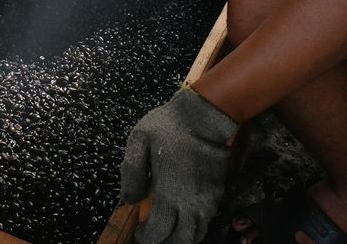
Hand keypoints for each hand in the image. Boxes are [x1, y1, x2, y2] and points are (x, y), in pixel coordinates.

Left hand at [121, 86, 237, 243]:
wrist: (205, 114)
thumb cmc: (169, 125)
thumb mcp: (139, 139)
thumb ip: (131, 171)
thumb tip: (129, 200)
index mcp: (168, 191)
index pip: (158, 231)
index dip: (146, 237)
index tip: (139, 231)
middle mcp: (190, 202)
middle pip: (180, 239)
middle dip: (164, 241)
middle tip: (153, 233)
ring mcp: (206, 199)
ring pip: (196, 234)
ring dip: (182, 237)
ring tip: (169, 229)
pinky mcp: (217, 192)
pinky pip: (208, 220)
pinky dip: (195, 226)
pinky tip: (184, 216)